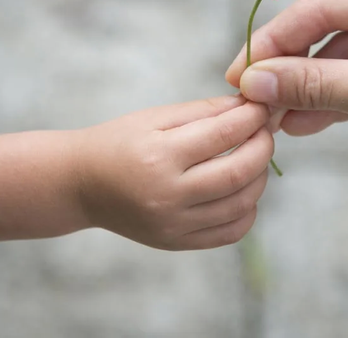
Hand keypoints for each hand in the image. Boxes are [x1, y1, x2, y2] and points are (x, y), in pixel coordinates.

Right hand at [76, 96, 272, 249]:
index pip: (223, 134)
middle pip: (237, 173)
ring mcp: (173, 224)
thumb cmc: (120, 142)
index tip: (263, 106)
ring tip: (255, 158)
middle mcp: (167, 195)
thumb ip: (204, 111)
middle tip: (265, 131)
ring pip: (240, 204)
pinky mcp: (176, 242)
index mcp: (159, 156)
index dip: (251, 117)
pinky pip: (230, 232)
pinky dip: (247, 210)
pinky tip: (243, 190)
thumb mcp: (156, 117)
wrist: (82, 185)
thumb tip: (249, 105)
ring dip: (260, 178)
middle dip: (262, 147)